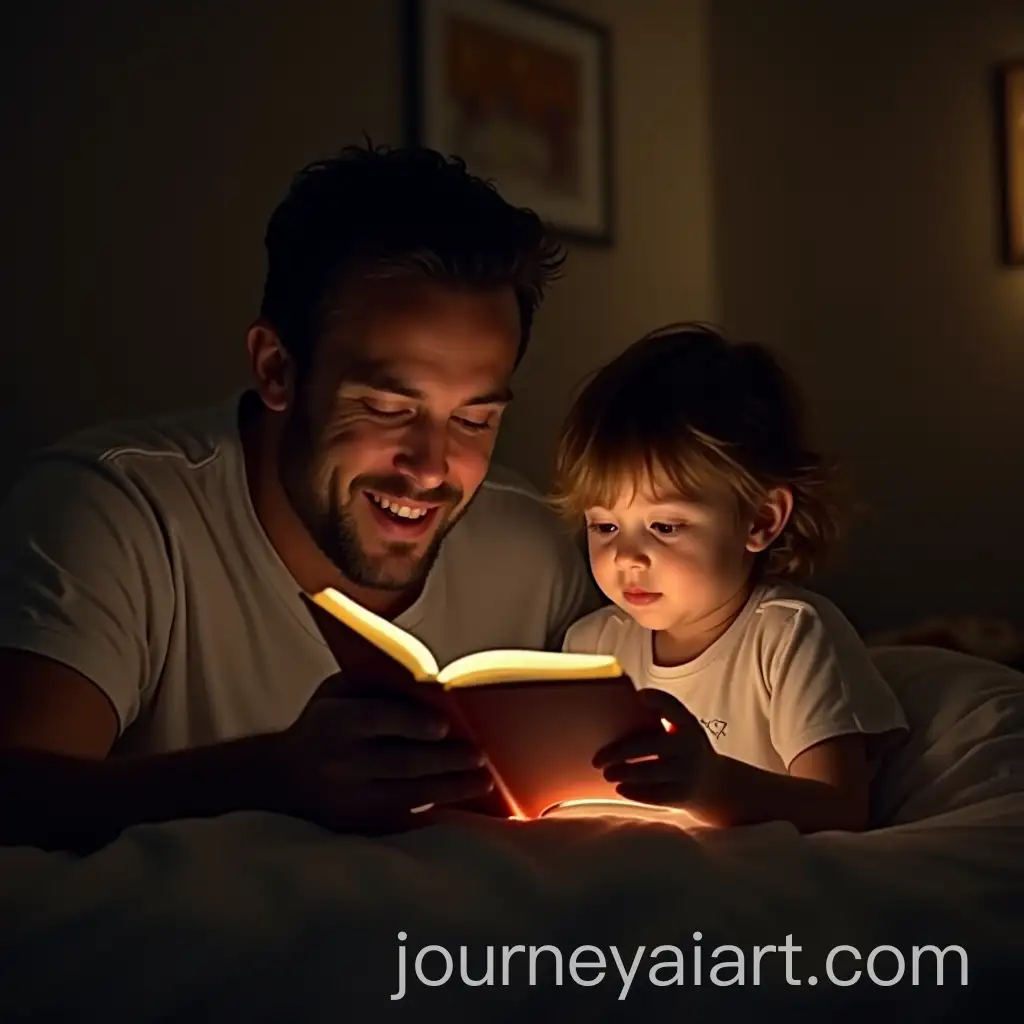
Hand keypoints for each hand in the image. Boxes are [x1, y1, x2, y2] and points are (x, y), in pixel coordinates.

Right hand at [267, 673, 493, 832]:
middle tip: (481, 756)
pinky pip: (404, 821)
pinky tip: (463, 806)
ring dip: (451, 789)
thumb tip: (428, 687)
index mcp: (334, 722)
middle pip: (402, 762)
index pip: (377, 720)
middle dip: (446, 760)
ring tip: (484, 782)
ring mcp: (348, 799)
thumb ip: (374, 685)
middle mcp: (340, 762)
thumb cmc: (322, 724)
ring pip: (409, 795)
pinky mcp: (357, 826)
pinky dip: (436, 814)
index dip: (412, 723)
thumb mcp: (335, 693)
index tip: (445, 725)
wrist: (280, 780)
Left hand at [593, 688, 719, 808]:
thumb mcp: (681, 731)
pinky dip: (635, 792)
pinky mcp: (684, 795)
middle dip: (620, 751)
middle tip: (597, 759)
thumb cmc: (684, 750)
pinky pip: (655, 795)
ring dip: (624, 772)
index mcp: (688, 725)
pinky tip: (620, 788)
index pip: (674, 707)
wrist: (716, 785)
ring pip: (650, 772)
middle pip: (650, 745)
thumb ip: (659, 720)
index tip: (639, 695)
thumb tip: (617, 707)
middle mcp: (690, 746)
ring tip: (607, 773)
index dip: (658, 700)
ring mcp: (688, 772)